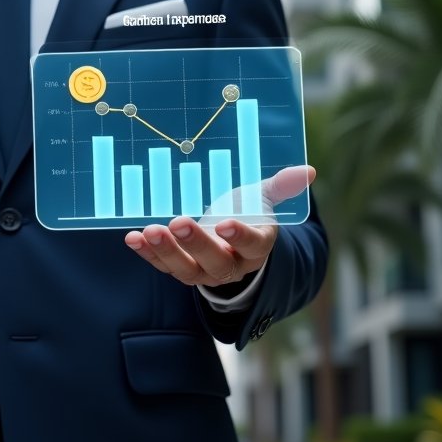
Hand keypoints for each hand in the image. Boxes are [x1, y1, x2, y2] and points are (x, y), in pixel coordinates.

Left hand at [123, 165, 314, 287]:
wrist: (229, 237)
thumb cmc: (247, 211)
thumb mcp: (262, 197)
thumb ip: (280, 186)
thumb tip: (308, 170)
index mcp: (257, 246)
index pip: (252, 245)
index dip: (240, 236)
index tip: (225, 222)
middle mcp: (232, 265)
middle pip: (215, 261)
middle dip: (195, 243)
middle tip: (179, 221)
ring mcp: (204, 271)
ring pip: (186, 269)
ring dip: (166, 251)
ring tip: (148, 232)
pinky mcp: (180, 269)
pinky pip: (163, 266)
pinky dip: (147, 254)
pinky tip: (133, 238)